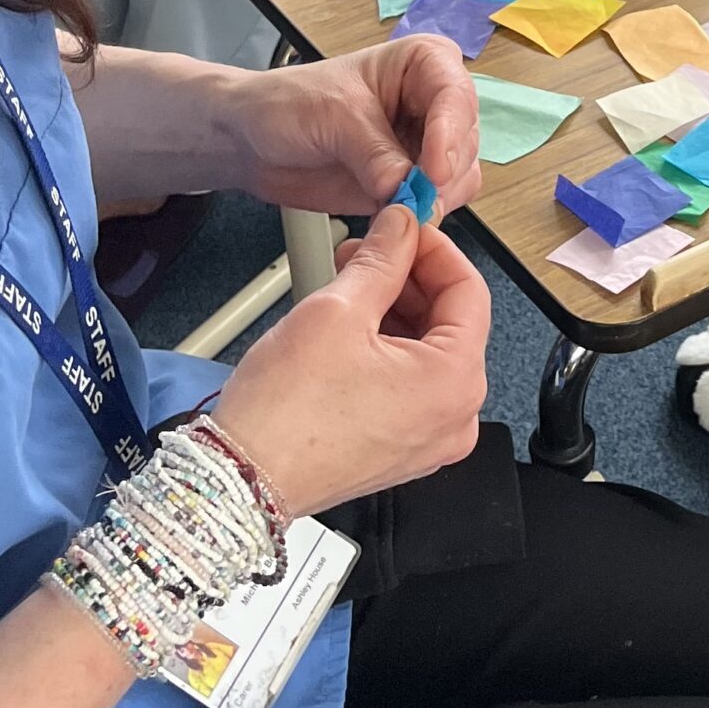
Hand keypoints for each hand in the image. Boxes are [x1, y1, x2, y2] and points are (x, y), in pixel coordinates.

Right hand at [213, 206, 487, 516]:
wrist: (239, 482)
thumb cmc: (284, 414)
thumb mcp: (337, 310)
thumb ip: (382, 258)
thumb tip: (402, 225)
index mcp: (456, 382)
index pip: (469, 290)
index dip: (434, 247)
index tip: (405, 225)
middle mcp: (455, 417)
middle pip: (451, 322)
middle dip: (409, 278)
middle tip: (366, 250)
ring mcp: (429, 439)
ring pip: (427, 351)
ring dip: (393, 310)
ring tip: (347, 286)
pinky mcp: (400, 450)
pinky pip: (408, 384)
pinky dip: (385, 349)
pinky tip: (348, 328)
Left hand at [219, 39, 482, 218]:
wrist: (251, 139)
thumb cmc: (288, 104)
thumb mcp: (333, 119)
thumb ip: (376, 155)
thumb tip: (410, 191)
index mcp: (422, 64)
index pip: (455, 95)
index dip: (450, 134)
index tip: (435, 170)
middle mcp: (433, 103)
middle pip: (466, 139)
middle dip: (444, 172)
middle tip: (416, 197)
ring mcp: (425, 144)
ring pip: (460, 176)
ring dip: (436, 197)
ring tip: (398, 207)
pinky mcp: (413, 181)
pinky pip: (439, 202)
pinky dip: (423, 214)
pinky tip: (394, 215)